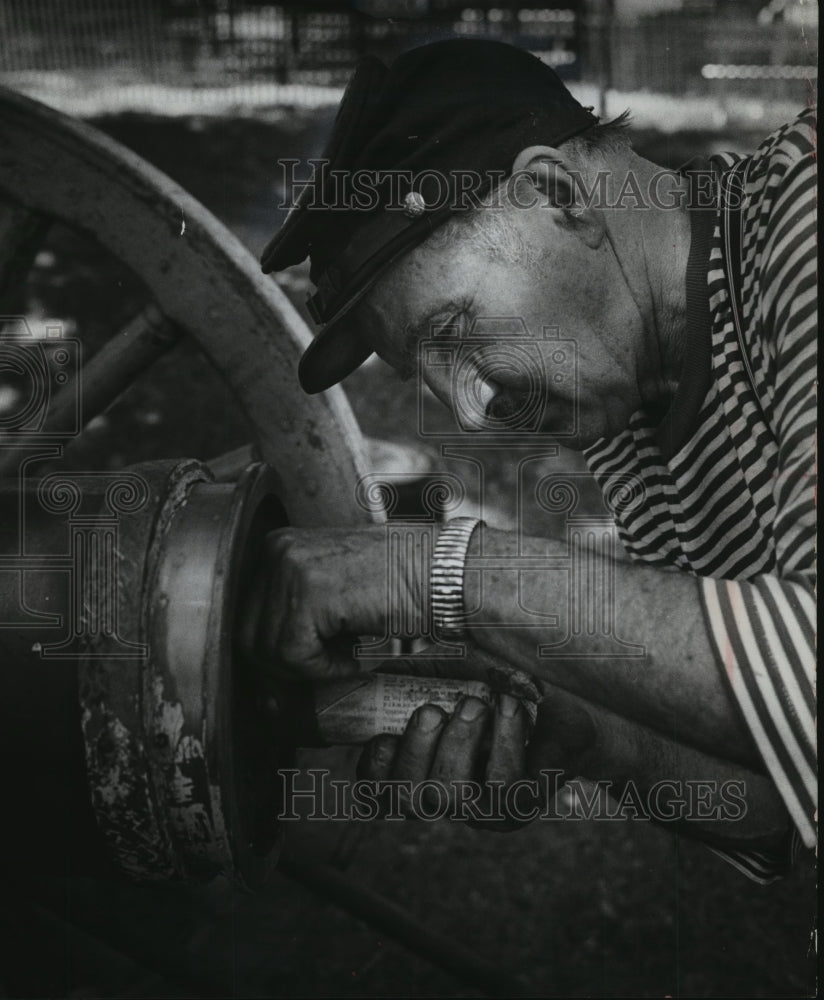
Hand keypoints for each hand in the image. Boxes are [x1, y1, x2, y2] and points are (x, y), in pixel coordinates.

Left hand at [239, 525, 431, 680]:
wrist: (447, 574)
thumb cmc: (400, 588)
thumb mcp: (333, 601)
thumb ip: (294, 628)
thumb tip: (263, 696)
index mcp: (277, 546)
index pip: (244, 619)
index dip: (276, 657)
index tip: (307, 671)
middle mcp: (275, 549)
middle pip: (246, 637)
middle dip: (286, 667)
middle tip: (332, 665)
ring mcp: (288, 566)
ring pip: (267, 651)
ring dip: (312, 668)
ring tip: (353, 652)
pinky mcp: (308, 591)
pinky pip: (295, 655)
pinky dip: (328, 668)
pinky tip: (359, 652)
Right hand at [356, 687, 597, 829]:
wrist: (563, 694)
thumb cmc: (496, 678)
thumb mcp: (445, 668)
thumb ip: (407, 674)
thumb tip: (365, 678)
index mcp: (418, 766)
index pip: (377, 790)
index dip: (373, 770)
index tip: (383, 736)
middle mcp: (442, 794)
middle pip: (406, 799)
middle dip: (415, 751)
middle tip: (432, 710)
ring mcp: (480, 807)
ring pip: (449, 796)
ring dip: (458, 743)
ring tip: (476, 704)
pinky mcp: (518, 806)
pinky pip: (501, 786)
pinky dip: (504, 740)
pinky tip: (510, 708)